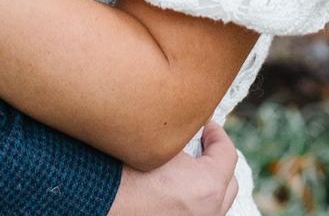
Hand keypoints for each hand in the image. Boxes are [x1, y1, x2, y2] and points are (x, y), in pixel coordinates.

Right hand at [108, 123, 238, 215]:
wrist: (101, 198)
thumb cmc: (129, 169)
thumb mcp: (162, 142)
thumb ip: (184, 133)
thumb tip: (191, 121)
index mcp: (208, 187)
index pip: (227, 153)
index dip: (217, 133)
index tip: (205, 124)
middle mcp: (209, 213)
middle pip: (228, 182)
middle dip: (217, 160)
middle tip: (201, 143)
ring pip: (215, 202)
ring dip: (208, 182)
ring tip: (189, 166)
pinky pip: (199, 213)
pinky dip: (195, 199)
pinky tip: (177, 187)